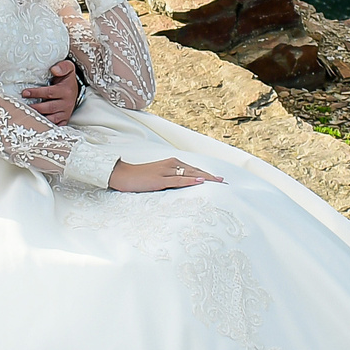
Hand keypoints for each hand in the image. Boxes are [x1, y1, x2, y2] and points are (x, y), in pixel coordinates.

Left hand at [23, 60, 79, 124]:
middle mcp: (67, 103)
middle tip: (22, 106)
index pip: (49, 93)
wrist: (74, 89)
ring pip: (52, 119)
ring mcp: (65, 113)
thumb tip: (54, 69)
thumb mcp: (68, 68)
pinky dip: (47, 127)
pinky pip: (56, 126)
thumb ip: (63, 66)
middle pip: (49, 107)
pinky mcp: (64, 120)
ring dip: (39, 118)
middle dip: (35, 107)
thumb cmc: (67, 78)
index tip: (24, 93)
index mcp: (66, 91)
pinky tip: (37, 125)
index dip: (36, 93)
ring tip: (27, 116)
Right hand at [109, 156, 224, 191]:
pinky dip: (190, 181)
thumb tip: (184, 187)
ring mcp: (165, 171)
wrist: (122, 175)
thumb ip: (171, 180)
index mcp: (172, 163)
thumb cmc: (140, 177)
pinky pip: (178, 180)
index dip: (209, 175)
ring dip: (206, 179)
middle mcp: (171, 164)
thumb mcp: (158, 177)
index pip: (195, 170)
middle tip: (226, 184)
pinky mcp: (159, 180)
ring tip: (219, 183)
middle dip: (212, 178)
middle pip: (196, 171)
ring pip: (190, 174)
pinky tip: (200, 182)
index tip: (221, 181)